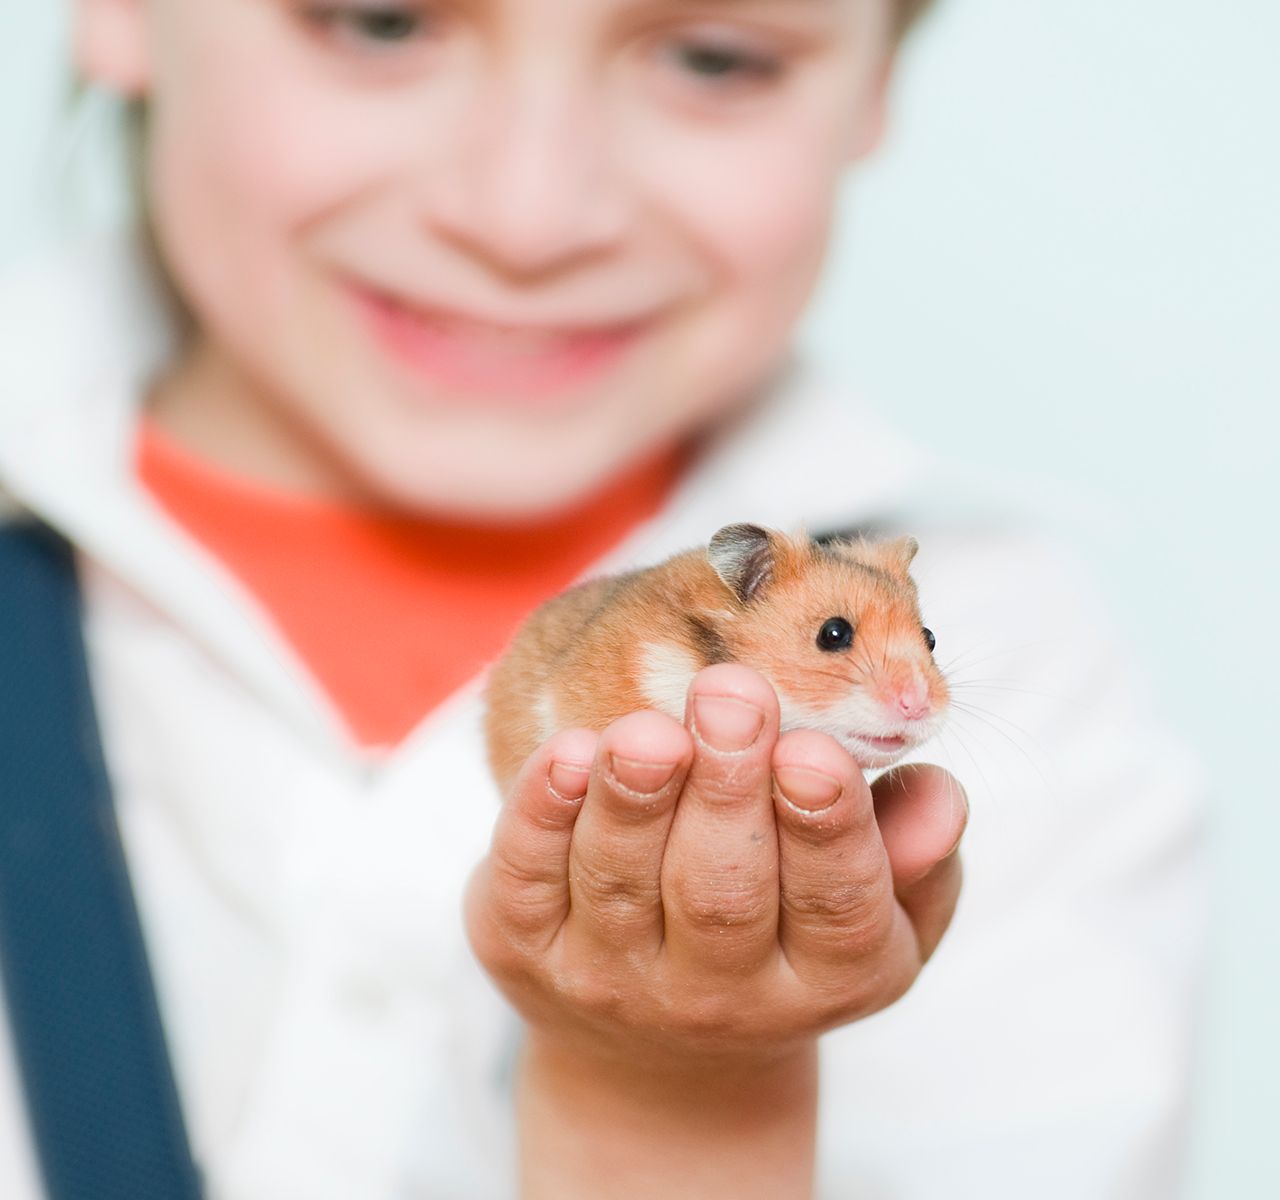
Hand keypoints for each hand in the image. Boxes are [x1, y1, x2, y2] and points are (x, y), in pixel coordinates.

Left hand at [466, 663, 966, 1197]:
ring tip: (647, 729)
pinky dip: (542, 813)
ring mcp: (612, 979)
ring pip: (621, 882)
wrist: (662, 1051)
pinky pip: (526, 879)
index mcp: (827, 977)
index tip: (813, 750)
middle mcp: (718, 994)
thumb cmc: (789, 935)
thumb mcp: (880, 918)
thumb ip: (916, 857)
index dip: (826, 828)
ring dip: (633, 797)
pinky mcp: (525, 949)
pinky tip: (569, 753)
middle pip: (722, 891)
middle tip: (732, 694)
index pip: (837, 907)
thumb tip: (940, 794)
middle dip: (727, 788)